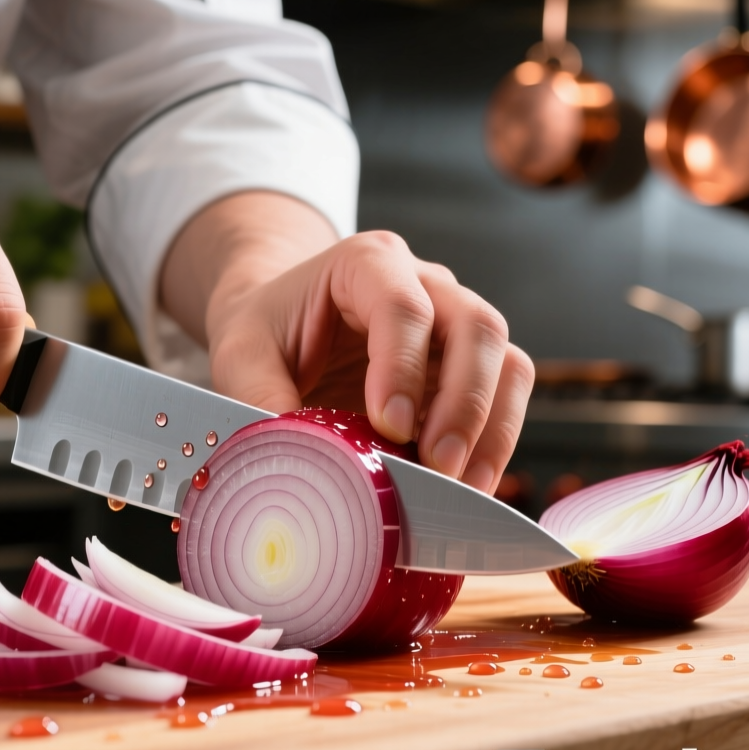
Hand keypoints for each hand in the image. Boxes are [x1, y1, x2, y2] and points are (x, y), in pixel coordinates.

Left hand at [162, 192, 532, 493]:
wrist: (284, 325)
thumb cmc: (268, 330)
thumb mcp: (241, 353)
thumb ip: (258, 395)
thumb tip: (293, 456)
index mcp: (366, 263)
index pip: (404, 304)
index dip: (404, 367)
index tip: (391, 427)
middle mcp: (427, 284)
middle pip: (476, 326)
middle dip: (465, 402)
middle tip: (438, 465)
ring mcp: (456, 325)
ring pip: (508, 361)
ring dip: (493, 428)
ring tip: (461, 486)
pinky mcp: (471, 369)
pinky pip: (507, 398)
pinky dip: (495, 443)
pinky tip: (467, 484)